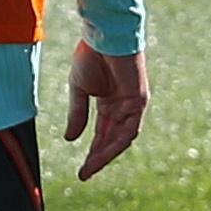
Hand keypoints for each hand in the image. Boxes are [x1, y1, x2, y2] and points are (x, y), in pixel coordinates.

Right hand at [64, 43, 146, 180]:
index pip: (102, 134)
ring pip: (122, 138)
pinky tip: (102, 152)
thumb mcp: (79, 90)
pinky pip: (129, 128)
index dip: (92, 152)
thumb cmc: (90, 56)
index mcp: (109, 104)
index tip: (81, 170)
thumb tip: (71, 139)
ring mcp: (132, 105)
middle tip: (85, 174)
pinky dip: (116, 142)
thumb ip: (77, 114)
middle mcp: (123, 107)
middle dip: (98, 158)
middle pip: (112, 140)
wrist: (103, 35)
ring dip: (106, 154)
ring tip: (91, 168)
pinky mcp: (138, 101)